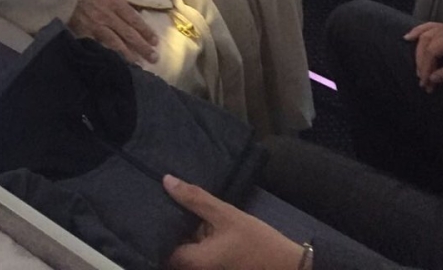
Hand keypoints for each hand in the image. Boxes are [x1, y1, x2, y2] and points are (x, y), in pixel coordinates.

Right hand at [68, 0, 158, 64]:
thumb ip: (117, 2)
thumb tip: (131, 16)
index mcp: (114, 2)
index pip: (134, 19)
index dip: (146, 31)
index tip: (155, 41)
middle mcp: (109, 16)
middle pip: (129, 34)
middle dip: (143, 47)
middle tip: (154, 57)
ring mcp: (96, 27)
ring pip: (117, 44)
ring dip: (129, 55)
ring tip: (140, 64)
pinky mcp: (85, 34)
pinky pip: (99, 47)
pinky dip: (109, 55)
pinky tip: (116, 63)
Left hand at [163, 176, 303, 269]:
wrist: (288, 266)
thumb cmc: (256, 241)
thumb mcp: (225, 214)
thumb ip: (195, 199)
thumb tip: (166, 181)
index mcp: (195, 262)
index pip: (162, 249)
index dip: (156, 228)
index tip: (153, 205)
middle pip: (174, 249)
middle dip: (170, 227)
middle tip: (163, 199)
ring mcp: (208, 269)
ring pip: (187, 249)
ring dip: (184, 231)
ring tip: (177, 203)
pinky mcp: (217, 266)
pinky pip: (200, 252)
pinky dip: (197, 238)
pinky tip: (198, 219)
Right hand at [404, 21, 442, 91]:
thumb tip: (432, 78)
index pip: (432, 50)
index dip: (426, 67)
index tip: (425, 84)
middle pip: (427, 41)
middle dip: (422, 62)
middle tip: (422, 80)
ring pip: (427, 33)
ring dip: (419, 50)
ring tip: (417, 66)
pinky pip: (431, 26)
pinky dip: (420, 31)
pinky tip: (409, 37)